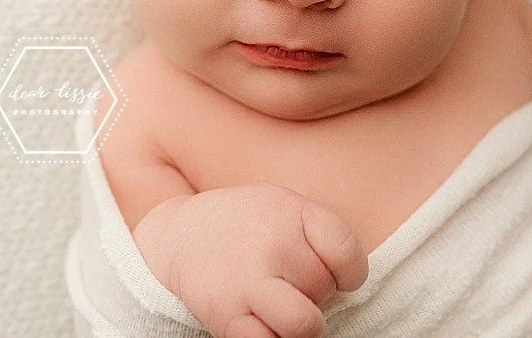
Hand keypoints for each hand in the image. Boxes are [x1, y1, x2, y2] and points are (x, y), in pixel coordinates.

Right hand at [132, 183, 368, 337]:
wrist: (181, 237)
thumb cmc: (247, 224)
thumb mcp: (284, 206)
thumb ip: (318, 235)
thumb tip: (349, 281)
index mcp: (291, 211)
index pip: (346, 251)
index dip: (350, 271)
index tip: (338, 274)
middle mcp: (273, 245)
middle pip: (324, 289)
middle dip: (315, 291)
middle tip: (290, 280)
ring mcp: (249, 284)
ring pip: (306, 326)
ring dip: (301, 321)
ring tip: (284, 305)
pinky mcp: (228, 320)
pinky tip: (264, 319)